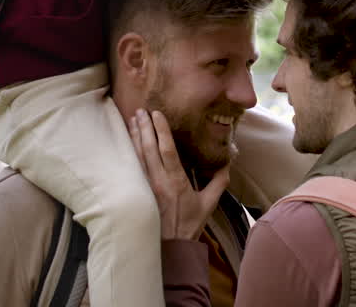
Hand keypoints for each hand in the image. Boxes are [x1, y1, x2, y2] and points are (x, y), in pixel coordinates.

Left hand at [129, 109, 230, 240]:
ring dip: (135, 136)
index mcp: (176, 182)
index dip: (161, 130)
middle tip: (141, 110)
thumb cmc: (190, 224)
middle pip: (148, 149)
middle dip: (144, 127)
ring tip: (133, 119)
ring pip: (138, 156)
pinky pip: (133, 166)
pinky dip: (131, 150)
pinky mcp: (140, 191)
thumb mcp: (209, 203)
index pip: (167, 150)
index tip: (157, 114)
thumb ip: (218, 182)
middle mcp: (159, 182)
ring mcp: (147, 186)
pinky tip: (129, 140)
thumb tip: (226, 163)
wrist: (171, 246)